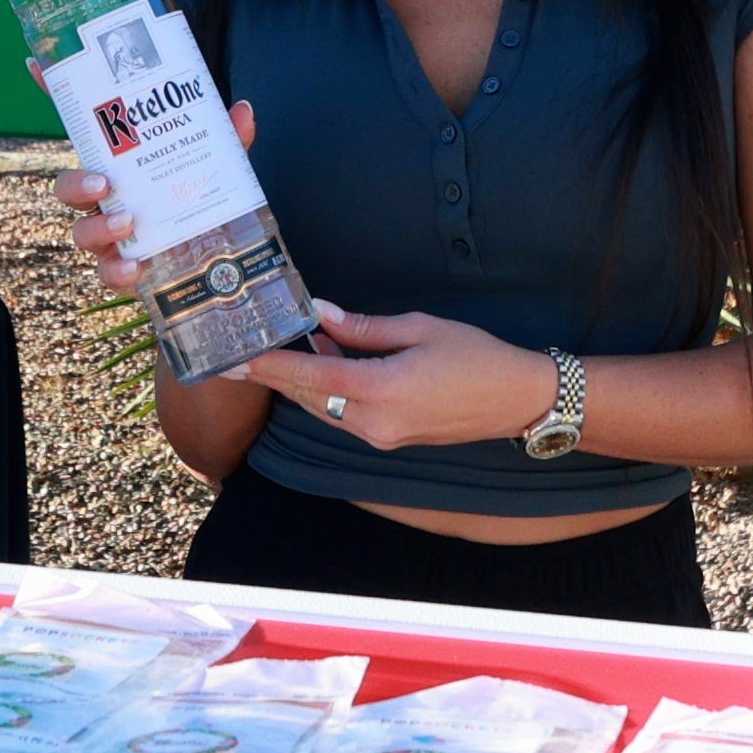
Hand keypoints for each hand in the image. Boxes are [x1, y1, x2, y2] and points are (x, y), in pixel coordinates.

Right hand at [53, 99, 253, 298]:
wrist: (215, 265)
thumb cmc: (200, 203)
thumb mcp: (216, 167)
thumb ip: (226, 142)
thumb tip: (243, 110)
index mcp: (121, 164)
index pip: (83, 128)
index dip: (53, 95)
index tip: (34, 63)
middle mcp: (106, 199)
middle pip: (67, 187)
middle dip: (76, 183)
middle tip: (103, 183)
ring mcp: (109, 236)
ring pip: (80, 231)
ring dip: (98, 227)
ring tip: (127, 222)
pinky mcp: (122, 270)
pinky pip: (107, 274)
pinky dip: (118, 271)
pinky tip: (137, 267)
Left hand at [231, 301, 561, 451]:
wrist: (517, 400)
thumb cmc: (476, 356)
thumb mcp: (419, 329)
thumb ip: (364, 327)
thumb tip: (320, 314)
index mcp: (382, 390)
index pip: (311, 376)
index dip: (270, 367)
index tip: (235, 360)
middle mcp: (374, 422)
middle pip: (310, 396)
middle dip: (275, 375)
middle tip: (238, 354)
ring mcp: (382, 436)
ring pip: (324, 408)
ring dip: (301, 381)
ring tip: (274, 350)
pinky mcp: (390, 438)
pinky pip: (344, 415)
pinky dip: (326, 391)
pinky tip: (320, 362)